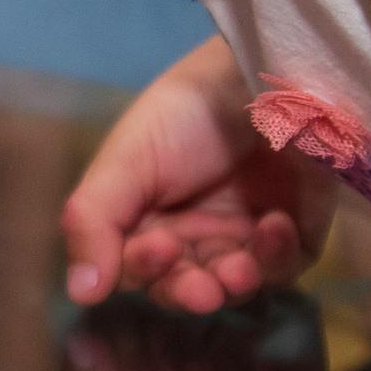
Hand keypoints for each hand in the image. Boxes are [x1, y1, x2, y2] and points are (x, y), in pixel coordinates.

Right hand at [62, 37, 331, 312]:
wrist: (260, 76)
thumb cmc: (184, 112)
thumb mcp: (125, 161)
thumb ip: (94, 224)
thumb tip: (79, 293)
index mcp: (144, 216)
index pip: (134, 267)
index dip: (143, 270)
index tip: (161, 247)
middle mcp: (192, 232)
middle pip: (182, 287)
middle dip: (187, 291)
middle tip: (199, 288)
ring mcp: (243, 237)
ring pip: (231, 288)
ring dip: (231, 283)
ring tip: (239, 265)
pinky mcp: (292, 236)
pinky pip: (281, 270)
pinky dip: (274, 258)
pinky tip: (274, 225)